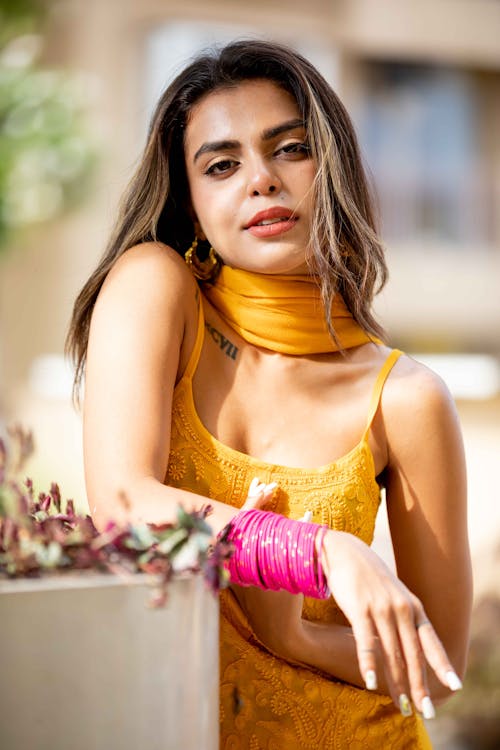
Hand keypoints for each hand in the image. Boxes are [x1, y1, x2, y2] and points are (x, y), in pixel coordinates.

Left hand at [231, 480, 305, 657]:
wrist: (278, 630)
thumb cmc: (290, 600)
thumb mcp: (296, 569)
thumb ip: (300, 541)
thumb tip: (309, 514)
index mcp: (247, 556)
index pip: (249, 518)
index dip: (259, 500)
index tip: (269, 486)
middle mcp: (235, 559)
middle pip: (240, 520)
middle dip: (253, 500)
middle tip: (261, 483)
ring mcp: (232, 566)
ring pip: (238, 529)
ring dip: (250, 512)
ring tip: (258, 493)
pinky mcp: (235, 572)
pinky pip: (239, 541)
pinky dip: (249, 527)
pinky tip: (256, 516)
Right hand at [319, 530, 461, 715]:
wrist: (344, 551)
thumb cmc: (369, 577)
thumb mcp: (395, 595)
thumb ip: (406, 619)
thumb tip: (414, 648)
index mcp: (413, 607)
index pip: (431, 641)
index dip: (441, 664)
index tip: (454, 686)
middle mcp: (401, 609)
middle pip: (414, 654)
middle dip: (420, 685)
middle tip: (425, 711)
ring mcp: (381, 609)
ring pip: (392, 653)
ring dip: (397, 683)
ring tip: (402, 706)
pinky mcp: (360, 609)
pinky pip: (366, 642)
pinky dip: (369, 664)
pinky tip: (371, 683)